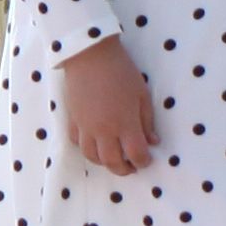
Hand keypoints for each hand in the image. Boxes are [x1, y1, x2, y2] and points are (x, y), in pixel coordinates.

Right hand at [56, 36, 155, 174]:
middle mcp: (104, 130)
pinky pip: (76, 142)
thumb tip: (152, 141)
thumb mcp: (142, 95)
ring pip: (92, 157)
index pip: (136, 155)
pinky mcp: (72, 119)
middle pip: (112, 162)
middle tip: (131, 166)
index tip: (147, 159)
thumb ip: (147, 121)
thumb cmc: (121, 72)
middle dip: (124, 169)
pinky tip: (95, 143)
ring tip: (113, 157)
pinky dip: (86, 148)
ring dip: (104, 162)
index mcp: (125, 124)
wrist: (89, 55)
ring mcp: (85, 126)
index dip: (144, 161)